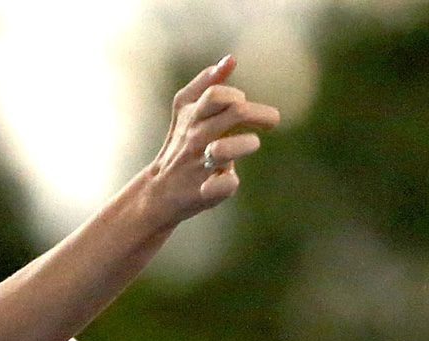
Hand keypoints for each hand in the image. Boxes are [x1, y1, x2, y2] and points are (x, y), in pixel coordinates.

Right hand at [142, 56, 280, 223]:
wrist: (157, 190)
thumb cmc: (180, 144)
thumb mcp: (186, 109)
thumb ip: (207, 82)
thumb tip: (231, 59)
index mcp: (193, 118)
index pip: (217, 95)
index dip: (235, 95)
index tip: (243, 103)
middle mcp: (195, 140)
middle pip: (235, 113)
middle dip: (260, 114)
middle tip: (271, 121)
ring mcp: (198, 166)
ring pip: (225, 150)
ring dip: (246, 144)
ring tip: (250, 145)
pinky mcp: (203, 193)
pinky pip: (225, 185)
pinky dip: (229, 182)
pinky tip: (228, 179)